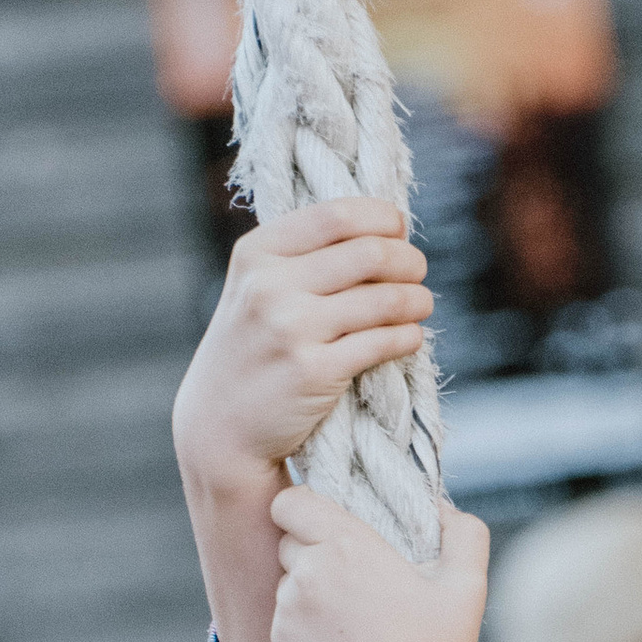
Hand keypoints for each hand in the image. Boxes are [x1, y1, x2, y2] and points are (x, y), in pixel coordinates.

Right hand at [172, 197, 431, 495]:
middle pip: (370, 252)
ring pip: (385, 299)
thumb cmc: (253, 349)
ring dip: (417, 300)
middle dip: (409, 260)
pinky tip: (409, 337)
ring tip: (421, 304)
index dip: (383, 219)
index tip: (399, 232)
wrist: (219, 426)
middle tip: (417, 272)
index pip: (338, 215)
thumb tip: (388, 231)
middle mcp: (270, 285)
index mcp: (257, 253)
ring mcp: (291, 329)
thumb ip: (305, 256)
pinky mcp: (314, 371)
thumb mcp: (256, 287)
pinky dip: (409, 337)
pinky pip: (384, 342)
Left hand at [269, 487, 488, 641]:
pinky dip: (304, 633)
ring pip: (286, 588)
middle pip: (288, 543)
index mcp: (345, 547)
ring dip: (309, 594)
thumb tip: (443, 509)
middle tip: (354, 579)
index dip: (303, 507)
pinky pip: (284, 628)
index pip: (289, 501)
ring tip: (353, 624)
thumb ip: (464, 533)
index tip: (325, 522)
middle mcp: (306, 576)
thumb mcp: (467, 587)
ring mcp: (287, 617)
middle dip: (312, 551)